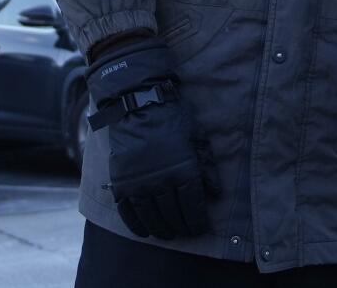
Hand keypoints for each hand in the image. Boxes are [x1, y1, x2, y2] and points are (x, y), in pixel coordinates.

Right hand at [87, 39, 217, 238]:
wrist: (136, 101)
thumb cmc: (171, 117)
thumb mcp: (196, 138)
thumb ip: (206, 167)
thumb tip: (215, 193)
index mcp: (183, 170)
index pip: (193, 207)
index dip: (197, 222)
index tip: (200, 229)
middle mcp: (161, 181)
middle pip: (173, 215)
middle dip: (181, 227)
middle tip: (184, 232)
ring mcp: (139, 182)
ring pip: (151, 217)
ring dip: (160, 229)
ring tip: (166, 234)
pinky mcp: (121, 181)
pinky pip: (128, 211)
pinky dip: (135, 224)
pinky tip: (142, 231)